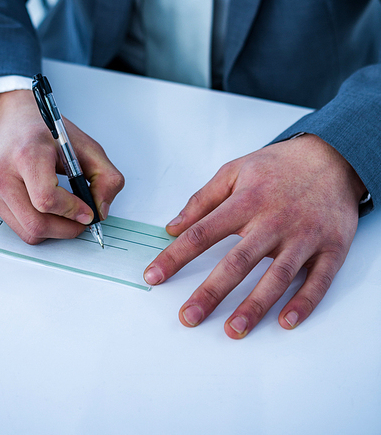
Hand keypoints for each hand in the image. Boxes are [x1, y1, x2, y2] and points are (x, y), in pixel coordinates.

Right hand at [0, 90, 123, 243]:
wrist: (12, 120)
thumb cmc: (45, 132)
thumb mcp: (85, 145)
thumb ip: (105, 177)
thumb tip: (100, 210)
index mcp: (27, 154)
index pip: (46, 198)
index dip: (71, 211)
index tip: (88, 212)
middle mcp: (3, 174)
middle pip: (36, 223)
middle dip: (66, 229)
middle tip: (82, 220)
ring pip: (28, 232)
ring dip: (54, 231)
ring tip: (68, 214)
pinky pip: (19, 227)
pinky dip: (40, 225)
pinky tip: (49, 208)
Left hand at [144, 134, 366, 337]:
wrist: (332, 157)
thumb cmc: (278, 166)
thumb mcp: (235, 170)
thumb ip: (203, 199)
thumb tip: (172, 225)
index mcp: (247, 201)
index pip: (203, 233)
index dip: (175, 256)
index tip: (153, 276)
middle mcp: (273, 221)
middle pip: (238, 262)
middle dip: (211, 292)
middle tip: (189, 317)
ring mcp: (304, 237)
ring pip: (277, 277)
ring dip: (255, 306)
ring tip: (233, 330)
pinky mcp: (331, 248)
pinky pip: (318, 281)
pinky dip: (304, 303)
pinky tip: (286, 321)